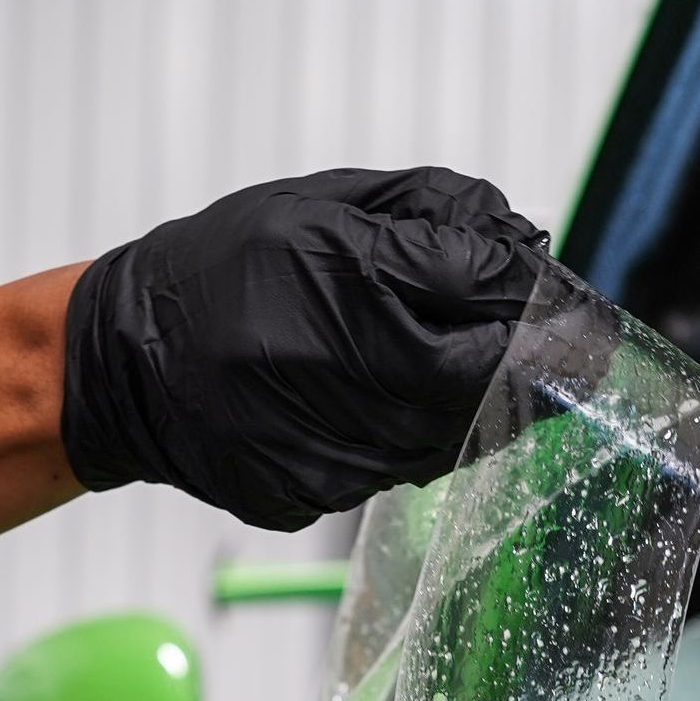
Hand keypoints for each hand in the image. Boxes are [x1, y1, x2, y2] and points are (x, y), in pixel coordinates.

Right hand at [60, 167, 546, 530]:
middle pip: (486, 387)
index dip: (545, 310)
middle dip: (531, 370)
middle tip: (564, 356)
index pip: (489, 303)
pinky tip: (388, 409)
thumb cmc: (223, 270)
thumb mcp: (322, 205)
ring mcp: (326, 449)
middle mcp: (343, 375)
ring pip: (448, 441)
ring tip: (465, 374)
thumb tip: (521, 244)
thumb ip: (430, 214)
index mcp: (349, 284)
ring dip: (475, 410)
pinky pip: (393, 474)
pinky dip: (412, 442)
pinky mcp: (310, 494)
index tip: (576, 314)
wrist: (123, 360)